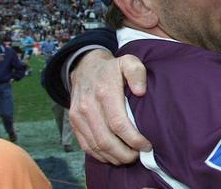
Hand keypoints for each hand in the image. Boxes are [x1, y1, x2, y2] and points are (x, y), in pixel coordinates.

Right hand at [69, 49, 150, 163]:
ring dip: (113, 157)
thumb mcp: (128, 62)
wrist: (84, 67)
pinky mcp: (74, 123)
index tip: (146, 145)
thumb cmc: (112, 68)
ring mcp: (78, 116)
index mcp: (104, 93)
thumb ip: (137, 73)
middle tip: (138, 156)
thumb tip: (141, 92)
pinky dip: (100, 155)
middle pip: (106, 140)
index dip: (133, 139)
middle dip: (124, 154)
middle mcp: (88, 106)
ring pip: (95, 146)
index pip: (119, 124)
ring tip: (129, 158)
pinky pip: (86, 146)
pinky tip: (113, 156)